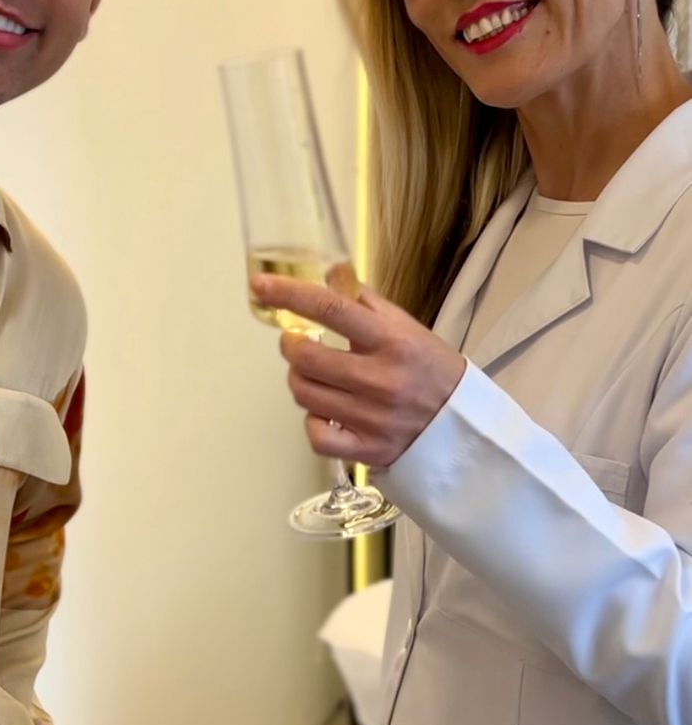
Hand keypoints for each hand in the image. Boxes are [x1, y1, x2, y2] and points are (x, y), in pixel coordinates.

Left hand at [251, 271, 465, 469]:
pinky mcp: (367, 449)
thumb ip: (365, 302)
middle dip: (291, 345)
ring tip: (312, 374)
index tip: (261, 285)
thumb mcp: (406, 326)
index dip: (289, 294)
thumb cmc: (430, 368)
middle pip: (306, 356)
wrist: (464, 424)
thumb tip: (330, 275)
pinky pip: (316, 436)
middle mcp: (380, 378)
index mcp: (390, 340)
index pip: (330, 309)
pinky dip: (312, 422)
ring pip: (304, 393)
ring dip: (298, 379)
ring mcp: (371, 417)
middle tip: (296, 342)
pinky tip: (324, 411)